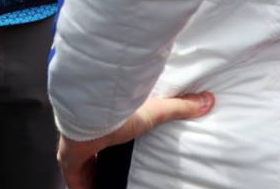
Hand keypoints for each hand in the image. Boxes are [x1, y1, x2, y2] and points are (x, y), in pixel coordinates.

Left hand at [57, 93, 213, 188]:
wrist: (90, 114)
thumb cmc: (119, 110)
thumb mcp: (154, 111)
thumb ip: (179, 107)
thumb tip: (208, 100)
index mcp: (105, 123)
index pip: (107, 136)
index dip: (113, 144)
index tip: (120, 150)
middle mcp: (87, 136)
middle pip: (93, 156)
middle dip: (103, 166)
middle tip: (115, 175)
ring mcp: (76, 152)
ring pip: (83, 169)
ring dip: (94, 178)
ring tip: (108, 185)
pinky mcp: (70, 165)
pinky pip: (76, 183)